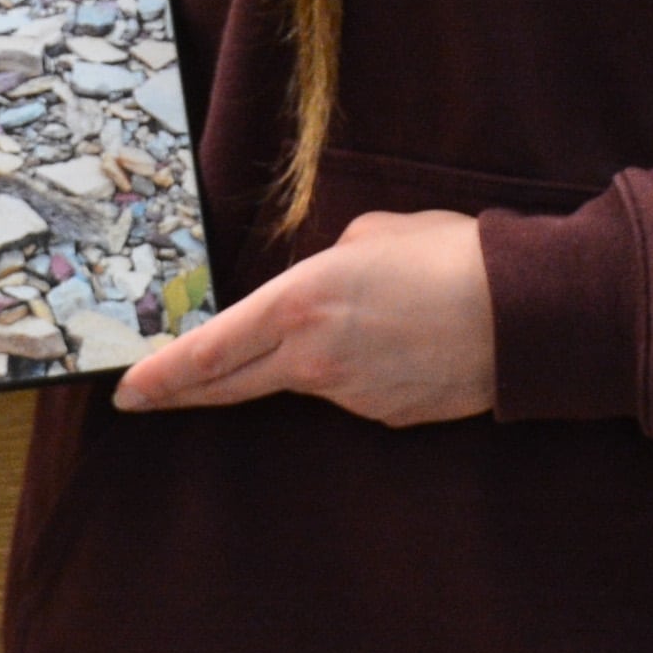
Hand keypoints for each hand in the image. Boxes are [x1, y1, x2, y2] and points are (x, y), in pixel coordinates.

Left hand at [111, 209, 494, 425]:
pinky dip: (356, 371)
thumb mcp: (370, 236)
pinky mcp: (385, 417)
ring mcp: (349, 397)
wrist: (525, 315)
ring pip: (301, 381)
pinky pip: (351, 392)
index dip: (162, 373)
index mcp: (299, 304)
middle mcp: (313, 361)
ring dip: (302, 361)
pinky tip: (397, 343)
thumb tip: (318, 286)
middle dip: (182, 391)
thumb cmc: (450, 256)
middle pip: (230, 385)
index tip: (127, 389)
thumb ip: (325, 264)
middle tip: (145, 397)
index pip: (210, 350)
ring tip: (368, 317)